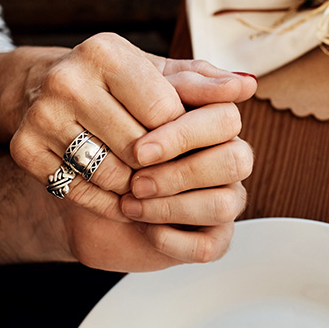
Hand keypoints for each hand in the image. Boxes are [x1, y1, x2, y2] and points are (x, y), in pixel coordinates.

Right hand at [0, 33, 255, 219]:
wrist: (40, 88)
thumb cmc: (115, 82)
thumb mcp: (158, 74)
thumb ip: (204, 83)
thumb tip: (247, 86)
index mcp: (104, 51)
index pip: (163, 112)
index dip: (180, 133)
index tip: (180, 137)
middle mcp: (66, 79)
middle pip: (139, 147)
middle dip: (160, 163)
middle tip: (165, 166)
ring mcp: (40, 116)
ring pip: (111, 174)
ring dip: (136, 186)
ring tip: (143, 178)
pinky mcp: (24, 149)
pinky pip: (81, 192)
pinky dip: (107, 200)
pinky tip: (117, 191)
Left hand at [48, 104, 250, 269]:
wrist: (84, 184)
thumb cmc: (114, 136)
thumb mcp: (138, 100)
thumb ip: (184, 85)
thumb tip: (244, 82)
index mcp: (214, 123)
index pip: (226, 119)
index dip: (185, 135)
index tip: (141, 149)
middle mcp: (226, 160)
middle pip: (235, 161)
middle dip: (181, 173)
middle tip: (137, 181)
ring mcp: (223, 199)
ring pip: (224, 204)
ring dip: (172, 207)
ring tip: (131, 205)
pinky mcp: (210, 238)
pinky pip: (210, 245)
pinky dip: (174, 239)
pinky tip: (145, 229)